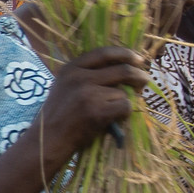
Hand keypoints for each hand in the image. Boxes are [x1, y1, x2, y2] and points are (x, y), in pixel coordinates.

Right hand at [38, 45, 148, 159]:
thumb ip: (85, 75)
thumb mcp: (64, 86)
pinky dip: (123, 115)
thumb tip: (122, 69)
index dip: (125, 54)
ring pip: (123, 92)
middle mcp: (79, 77)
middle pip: (122, 70)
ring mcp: (87, 93)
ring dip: (123, 103)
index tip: (138, 59)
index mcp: (70, 68)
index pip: (104, 53)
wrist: (48, 140)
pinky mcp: (96, 110)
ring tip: (112, 113)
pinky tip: (112, 121)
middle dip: (139, 76)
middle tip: (145, 82)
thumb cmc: (59, 115)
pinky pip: (124, 107)